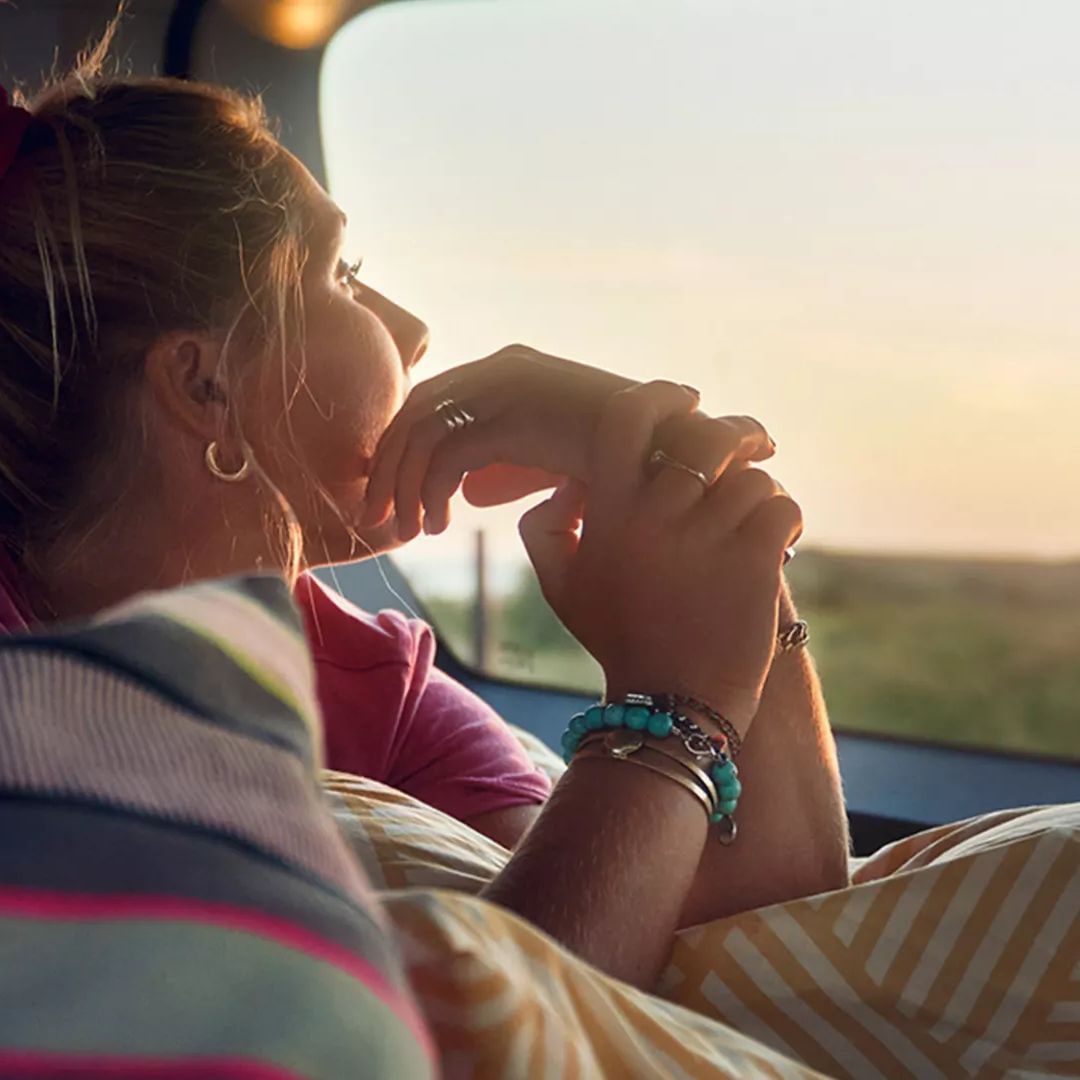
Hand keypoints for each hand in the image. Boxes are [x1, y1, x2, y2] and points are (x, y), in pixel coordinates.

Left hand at [361, 345, 637, 539]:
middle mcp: (500, 369)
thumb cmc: (619, 461)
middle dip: (388, 468)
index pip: (433, 398)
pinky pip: (446, 457)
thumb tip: (468, 490)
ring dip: (403, 487)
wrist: (667, 452)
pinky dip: (431, 494)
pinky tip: (438, 526)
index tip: (392, 489)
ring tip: (407, 533)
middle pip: (416, 412)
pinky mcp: (511, 418)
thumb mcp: (553, 452)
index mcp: (510, 368)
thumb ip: (508, 461)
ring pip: (422, 434)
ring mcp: (505, 389)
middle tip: (376, 517)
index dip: (403, 445)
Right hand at [518, 382, 799, 733]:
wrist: (671, 705)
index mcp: (610, 512)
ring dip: (758, 493)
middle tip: (752, 444)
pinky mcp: (753, 562)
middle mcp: (655, 515)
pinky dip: (787, 521)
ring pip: (750, 475)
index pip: (627, 418)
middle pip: (704, 436)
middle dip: (735, 434)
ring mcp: (706, 537)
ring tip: (753, 524)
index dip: (660, 396)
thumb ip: (545, 529)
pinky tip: (780, 544)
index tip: (684, 399)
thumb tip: (569, 485)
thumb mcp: (562, 587)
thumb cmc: (619, 639)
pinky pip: (782, 506)